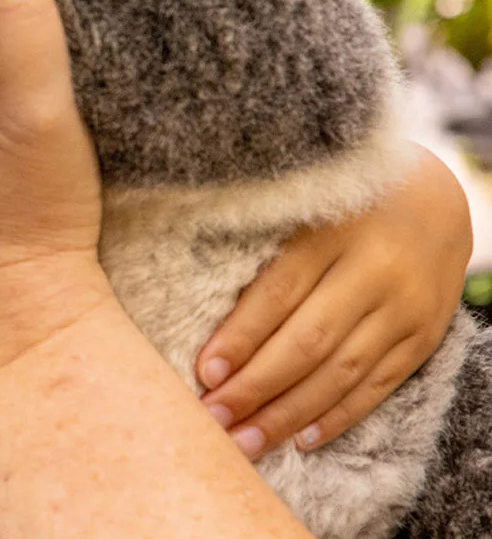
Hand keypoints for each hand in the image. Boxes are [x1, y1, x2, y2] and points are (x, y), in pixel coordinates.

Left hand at [193, 145, 471, 457]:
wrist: (436, 198)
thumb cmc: (341, 202)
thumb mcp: (301, 206)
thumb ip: (261, 246)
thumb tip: (202, 306)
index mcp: (331, 230)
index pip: (278, 292)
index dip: (240, 336)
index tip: (205, 372)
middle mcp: (374, 271)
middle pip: (309, 341)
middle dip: (257, 386)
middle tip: (214, 418)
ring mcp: (405, 308)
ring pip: (343, 371)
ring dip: (290, 413)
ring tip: (247, 440)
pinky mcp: (425, 336)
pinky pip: (380, 384)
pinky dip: (340, 415)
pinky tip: (303, 438)